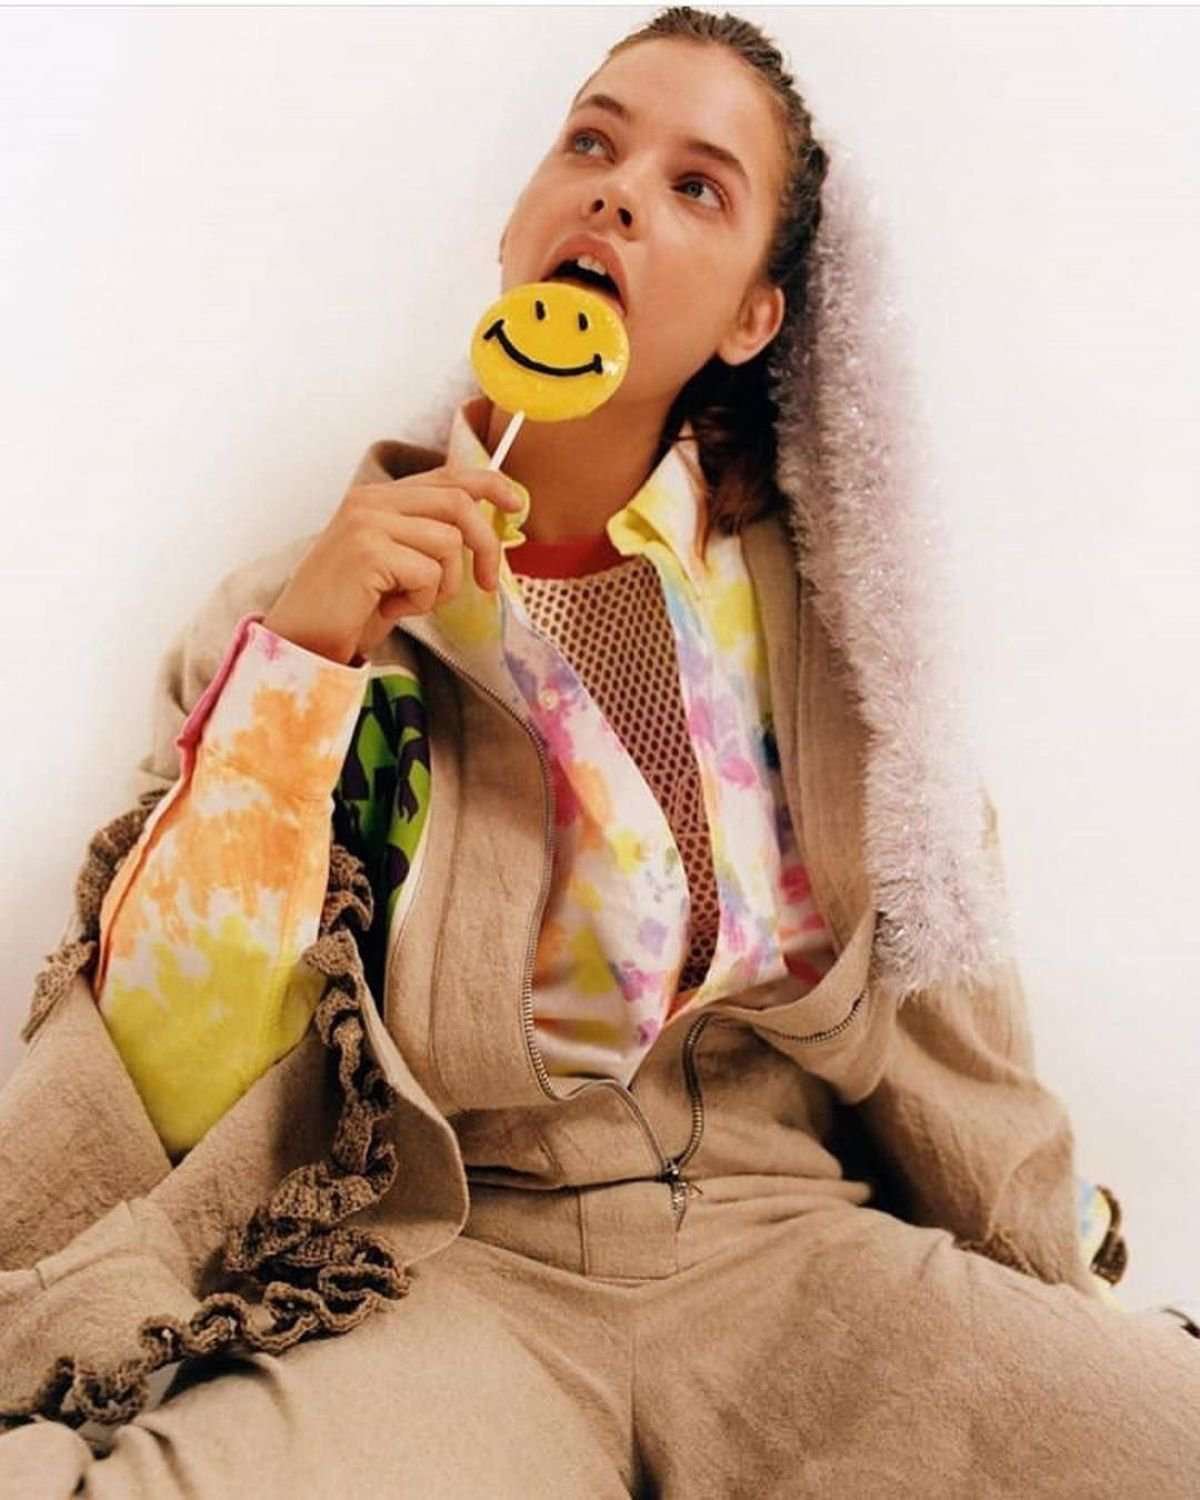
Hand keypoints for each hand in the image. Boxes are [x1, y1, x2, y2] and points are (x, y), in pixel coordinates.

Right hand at [263, 465, 522, 664]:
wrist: (303, 639)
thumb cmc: (351, 609)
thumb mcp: (396, 565)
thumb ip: (428, 539)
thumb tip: (486, 535)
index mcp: (377, 498)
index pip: (446, 475)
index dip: (489, 484)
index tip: (517, 504)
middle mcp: (370, 501)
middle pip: (457, 503)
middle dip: (485, 545)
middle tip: (486, 583)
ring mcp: (367, 523)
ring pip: (447, 543)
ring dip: (442, 585)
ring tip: (408, 602)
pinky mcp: (368, 551)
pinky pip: (428, 573)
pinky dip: (420, 601)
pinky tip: (390, 609)